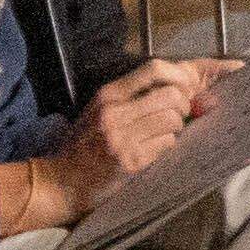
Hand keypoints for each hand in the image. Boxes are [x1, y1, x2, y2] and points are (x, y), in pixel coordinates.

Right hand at [37, 58, 208, 220]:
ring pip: (173, 120)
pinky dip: (167, 145)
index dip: (179, 75)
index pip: (153, 69)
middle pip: (171, 95)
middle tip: (180, 114)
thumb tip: (182, 85)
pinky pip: (167, 143)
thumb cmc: (86, 143)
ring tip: (163, 134)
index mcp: (108, 95)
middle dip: (183, 105)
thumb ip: (134, 96)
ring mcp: (121, 138)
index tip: (188, 86)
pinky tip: (153, 150)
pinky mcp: (131, 161)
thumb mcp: (101, 110)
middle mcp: (113, 113)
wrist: (62, 181)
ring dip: (175, 128)